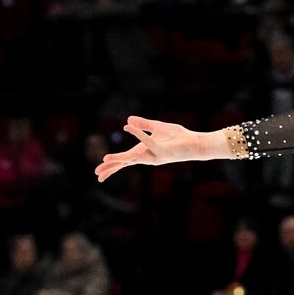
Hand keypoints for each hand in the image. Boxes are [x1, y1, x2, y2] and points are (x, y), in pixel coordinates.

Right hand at [95, 116, 213, 181]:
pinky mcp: (163, 151)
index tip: (98, 172)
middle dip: (112, 168)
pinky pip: (148, 142)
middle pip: (126, 163)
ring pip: (134, 158)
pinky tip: (129, 128)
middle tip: (97, 174)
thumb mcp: (157, 127)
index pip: (125, 160)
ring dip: (120, 158)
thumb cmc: (178, 137)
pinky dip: (139, 134)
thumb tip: (128, 120)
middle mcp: (148, 156)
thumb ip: (143, 125)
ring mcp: (155, 155)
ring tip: (105, 159)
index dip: (112, 164)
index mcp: (145, 151)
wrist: (195, 142)